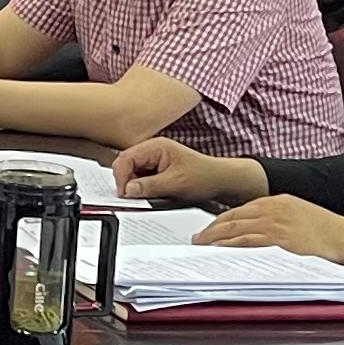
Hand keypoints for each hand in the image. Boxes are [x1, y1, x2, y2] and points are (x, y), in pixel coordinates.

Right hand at [115, 137, 253, 204]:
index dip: (121, 177)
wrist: (221, 180)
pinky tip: (154, 194)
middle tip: (133, 198)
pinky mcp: (157, 170)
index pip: (125, 159)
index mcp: (156, 146)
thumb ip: (148, 186)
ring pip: (133, 173)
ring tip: (150, 195)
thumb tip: (128, 190)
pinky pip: (142, 179)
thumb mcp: (175, 184)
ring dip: (136, 186)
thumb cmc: (204, 176)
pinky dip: (143, 188)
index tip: (124, 194)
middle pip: (126, 165)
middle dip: (127, 182)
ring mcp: (154, 159)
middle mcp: (153, 150)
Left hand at [198, 196, 343, 269]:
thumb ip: (277, 221)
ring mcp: (275, 226)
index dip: (220, 222)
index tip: (208, 230)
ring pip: (235, 232)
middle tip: (198, 242)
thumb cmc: (329, 233)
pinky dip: (229, 250)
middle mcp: (273, 210)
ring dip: (214, 242)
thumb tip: (254, 233)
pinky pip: (246, 245)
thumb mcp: (300, 216)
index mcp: (278, 202)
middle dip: (211, 232)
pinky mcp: (278, 243)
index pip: (239, 210)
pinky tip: (219, 257)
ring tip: (202, 251)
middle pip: (232, 220)